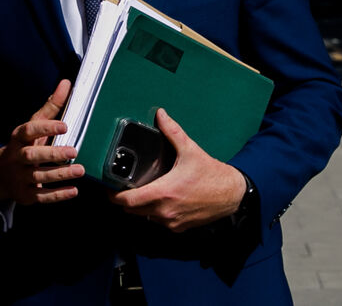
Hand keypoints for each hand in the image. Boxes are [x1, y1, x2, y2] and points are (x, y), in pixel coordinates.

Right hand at [0, 79, 83, 204]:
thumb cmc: (23, 146)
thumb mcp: (32, 126)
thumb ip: (51, 107)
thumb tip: (66, 84)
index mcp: (18, 138)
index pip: (29, 130)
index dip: (45, 128)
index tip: (64, 126)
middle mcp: (16, 157)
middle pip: (32, 156)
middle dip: (52, 154)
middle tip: (73, 151)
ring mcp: (19, 178)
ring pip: (38, 177)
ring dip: (60, 175)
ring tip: (80, 170)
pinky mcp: (25, 195)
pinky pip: (41, 196)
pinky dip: (57, 195)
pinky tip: (73, 190)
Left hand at [109, 108, 246, 231]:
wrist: (232, 194)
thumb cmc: (211, 174)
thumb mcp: (190, 149)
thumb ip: (172, 131)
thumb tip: (160, 114)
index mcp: (164, 192)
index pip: (128, 201)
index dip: (114, 195)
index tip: (109, 188)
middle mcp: (165, 211)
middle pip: (132, 210)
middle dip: (125, 200)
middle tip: (122, 186)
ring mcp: (172, 221)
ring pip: (145, 216)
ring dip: (140, 207)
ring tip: (141, 191)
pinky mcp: (180, 227)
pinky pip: (159, 221)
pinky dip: (155, 213)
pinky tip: (159, 200)